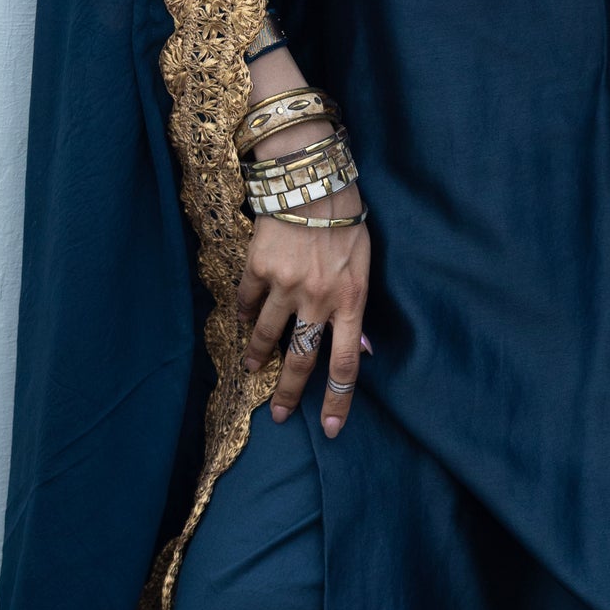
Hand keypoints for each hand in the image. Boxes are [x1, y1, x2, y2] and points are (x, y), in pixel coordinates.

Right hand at [237, 199, 370, 438]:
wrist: (312, 181)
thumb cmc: (346, 221)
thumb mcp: (365, 265)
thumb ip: (357, 308)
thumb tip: (361, 350)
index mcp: (351, 301)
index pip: (346, 364)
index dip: (338, 400)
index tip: (332, 429)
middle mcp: (317, 299)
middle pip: (301, 360)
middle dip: (289, 393)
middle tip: (280, 415)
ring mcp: (285, 286)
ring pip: (267, 335)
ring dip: (257, 356)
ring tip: (250, 368)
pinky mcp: (258, 269)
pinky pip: (247, 301)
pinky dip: (245, 313)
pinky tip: (244, 321)